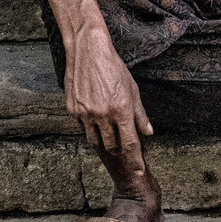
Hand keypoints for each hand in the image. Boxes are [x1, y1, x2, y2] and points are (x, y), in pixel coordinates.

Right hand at [65, 24, 153, 166]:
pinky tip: (94, 117)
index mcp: (121, 109)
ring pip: (96, 141)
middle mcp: (103, 114)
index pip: (130, 144)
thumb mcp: (132, 89)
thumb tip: (148, 132)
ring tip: (109, 133)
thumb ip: (140, 114)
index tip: (139, 171)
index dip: (136, 161)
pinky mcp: (73, 110)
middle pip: (113, 146)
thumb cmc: (113, 68)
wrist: (88, 50)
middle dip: (119, 148)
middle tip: (123, 143)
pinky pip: (83, 128)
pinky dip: (90, 127)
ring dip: (105, 141)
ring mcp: (85, 113)